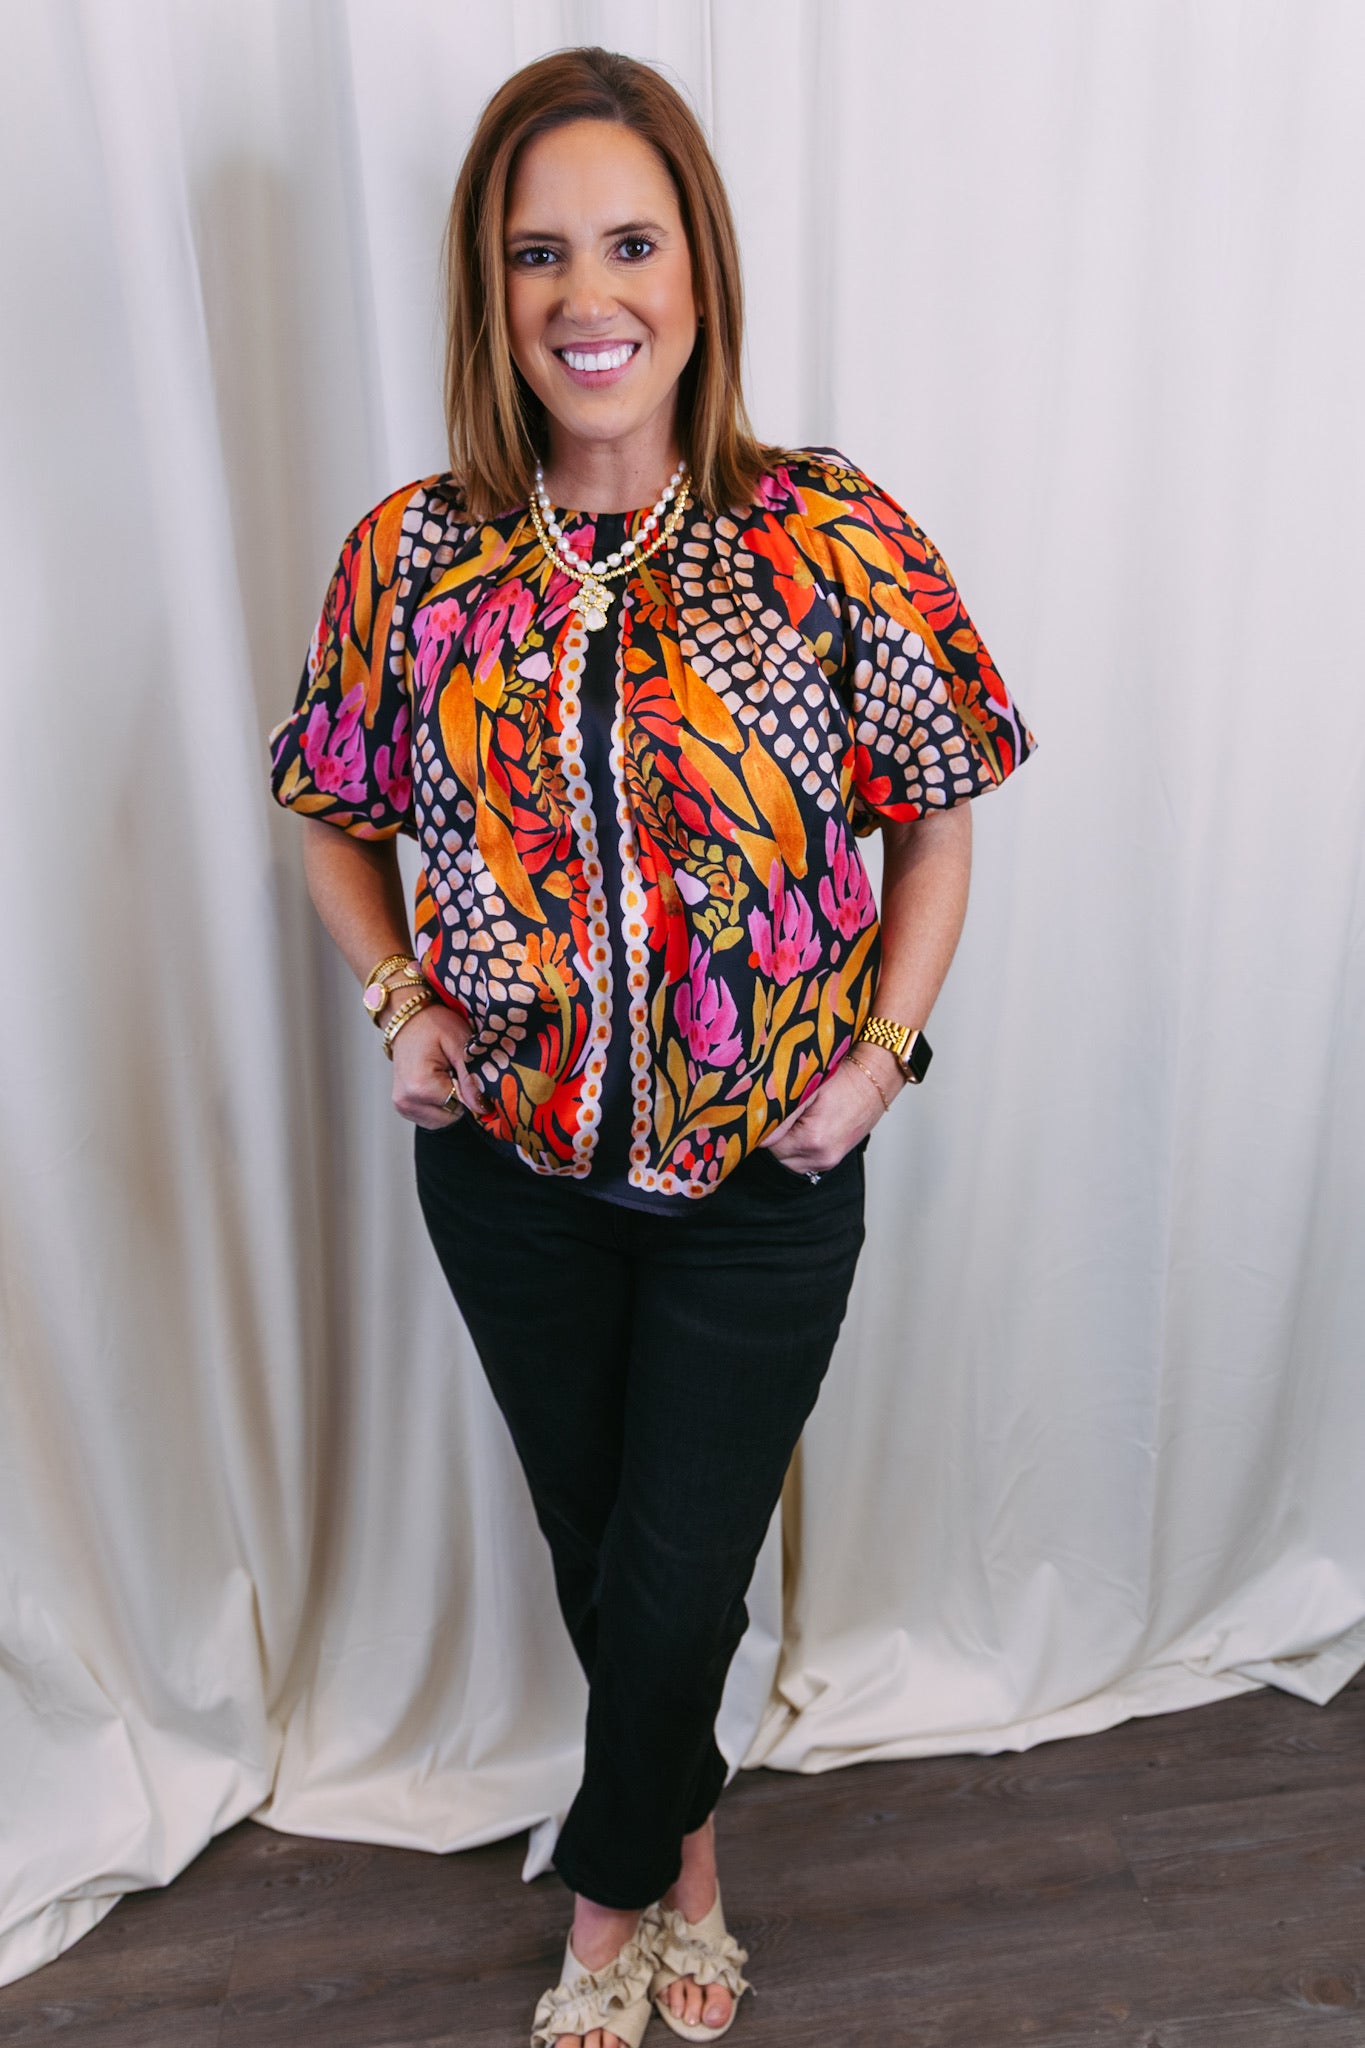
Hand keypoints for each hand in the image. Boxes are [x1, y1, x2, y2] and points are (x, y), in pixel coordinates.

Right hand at [389, 999, 486, 1128]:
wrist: (408, 1019)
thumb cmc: (433, 1025)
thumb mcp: (459, 1043)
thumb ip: (472, 1079)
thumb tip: (482, 1108)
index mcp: (420, 1087)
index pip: (462, 1108)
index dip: (471, 1091)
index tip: (465, 1070)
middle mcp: (407, 1101)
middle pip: (452, 1116)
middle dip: (460, 1096)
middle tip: (453, 1069)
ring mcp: (403, 1106)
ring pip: (443, 1119)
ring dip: (450, 1100)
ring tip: (444, 1074)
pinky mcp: (403, 1107)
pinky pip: (433, 1116)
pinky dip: (440, 1102)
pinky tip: (437, 1081)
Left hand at [762, 1046, 903, 1174]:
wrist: (875, 1080)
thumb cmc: (845, 1078)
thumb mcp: (808, 1087)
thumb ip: (780, 1109)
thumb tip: (757, 1125)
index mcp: (812, 1139)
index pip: (767, 1144)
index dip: (761, 1127)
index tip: (762, 1112)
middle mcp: (821, 1156)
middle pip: (776, 1156)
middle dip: (771, 1137)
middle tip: (775, 1113)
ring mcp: (828, 1161)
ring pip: (788, 1161)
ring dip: (783, 1144)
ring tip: (790, 1120)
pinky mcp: (832, 1159)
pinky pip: (803, 1161)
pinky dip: (796, 1148)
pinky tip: (800, 1128)